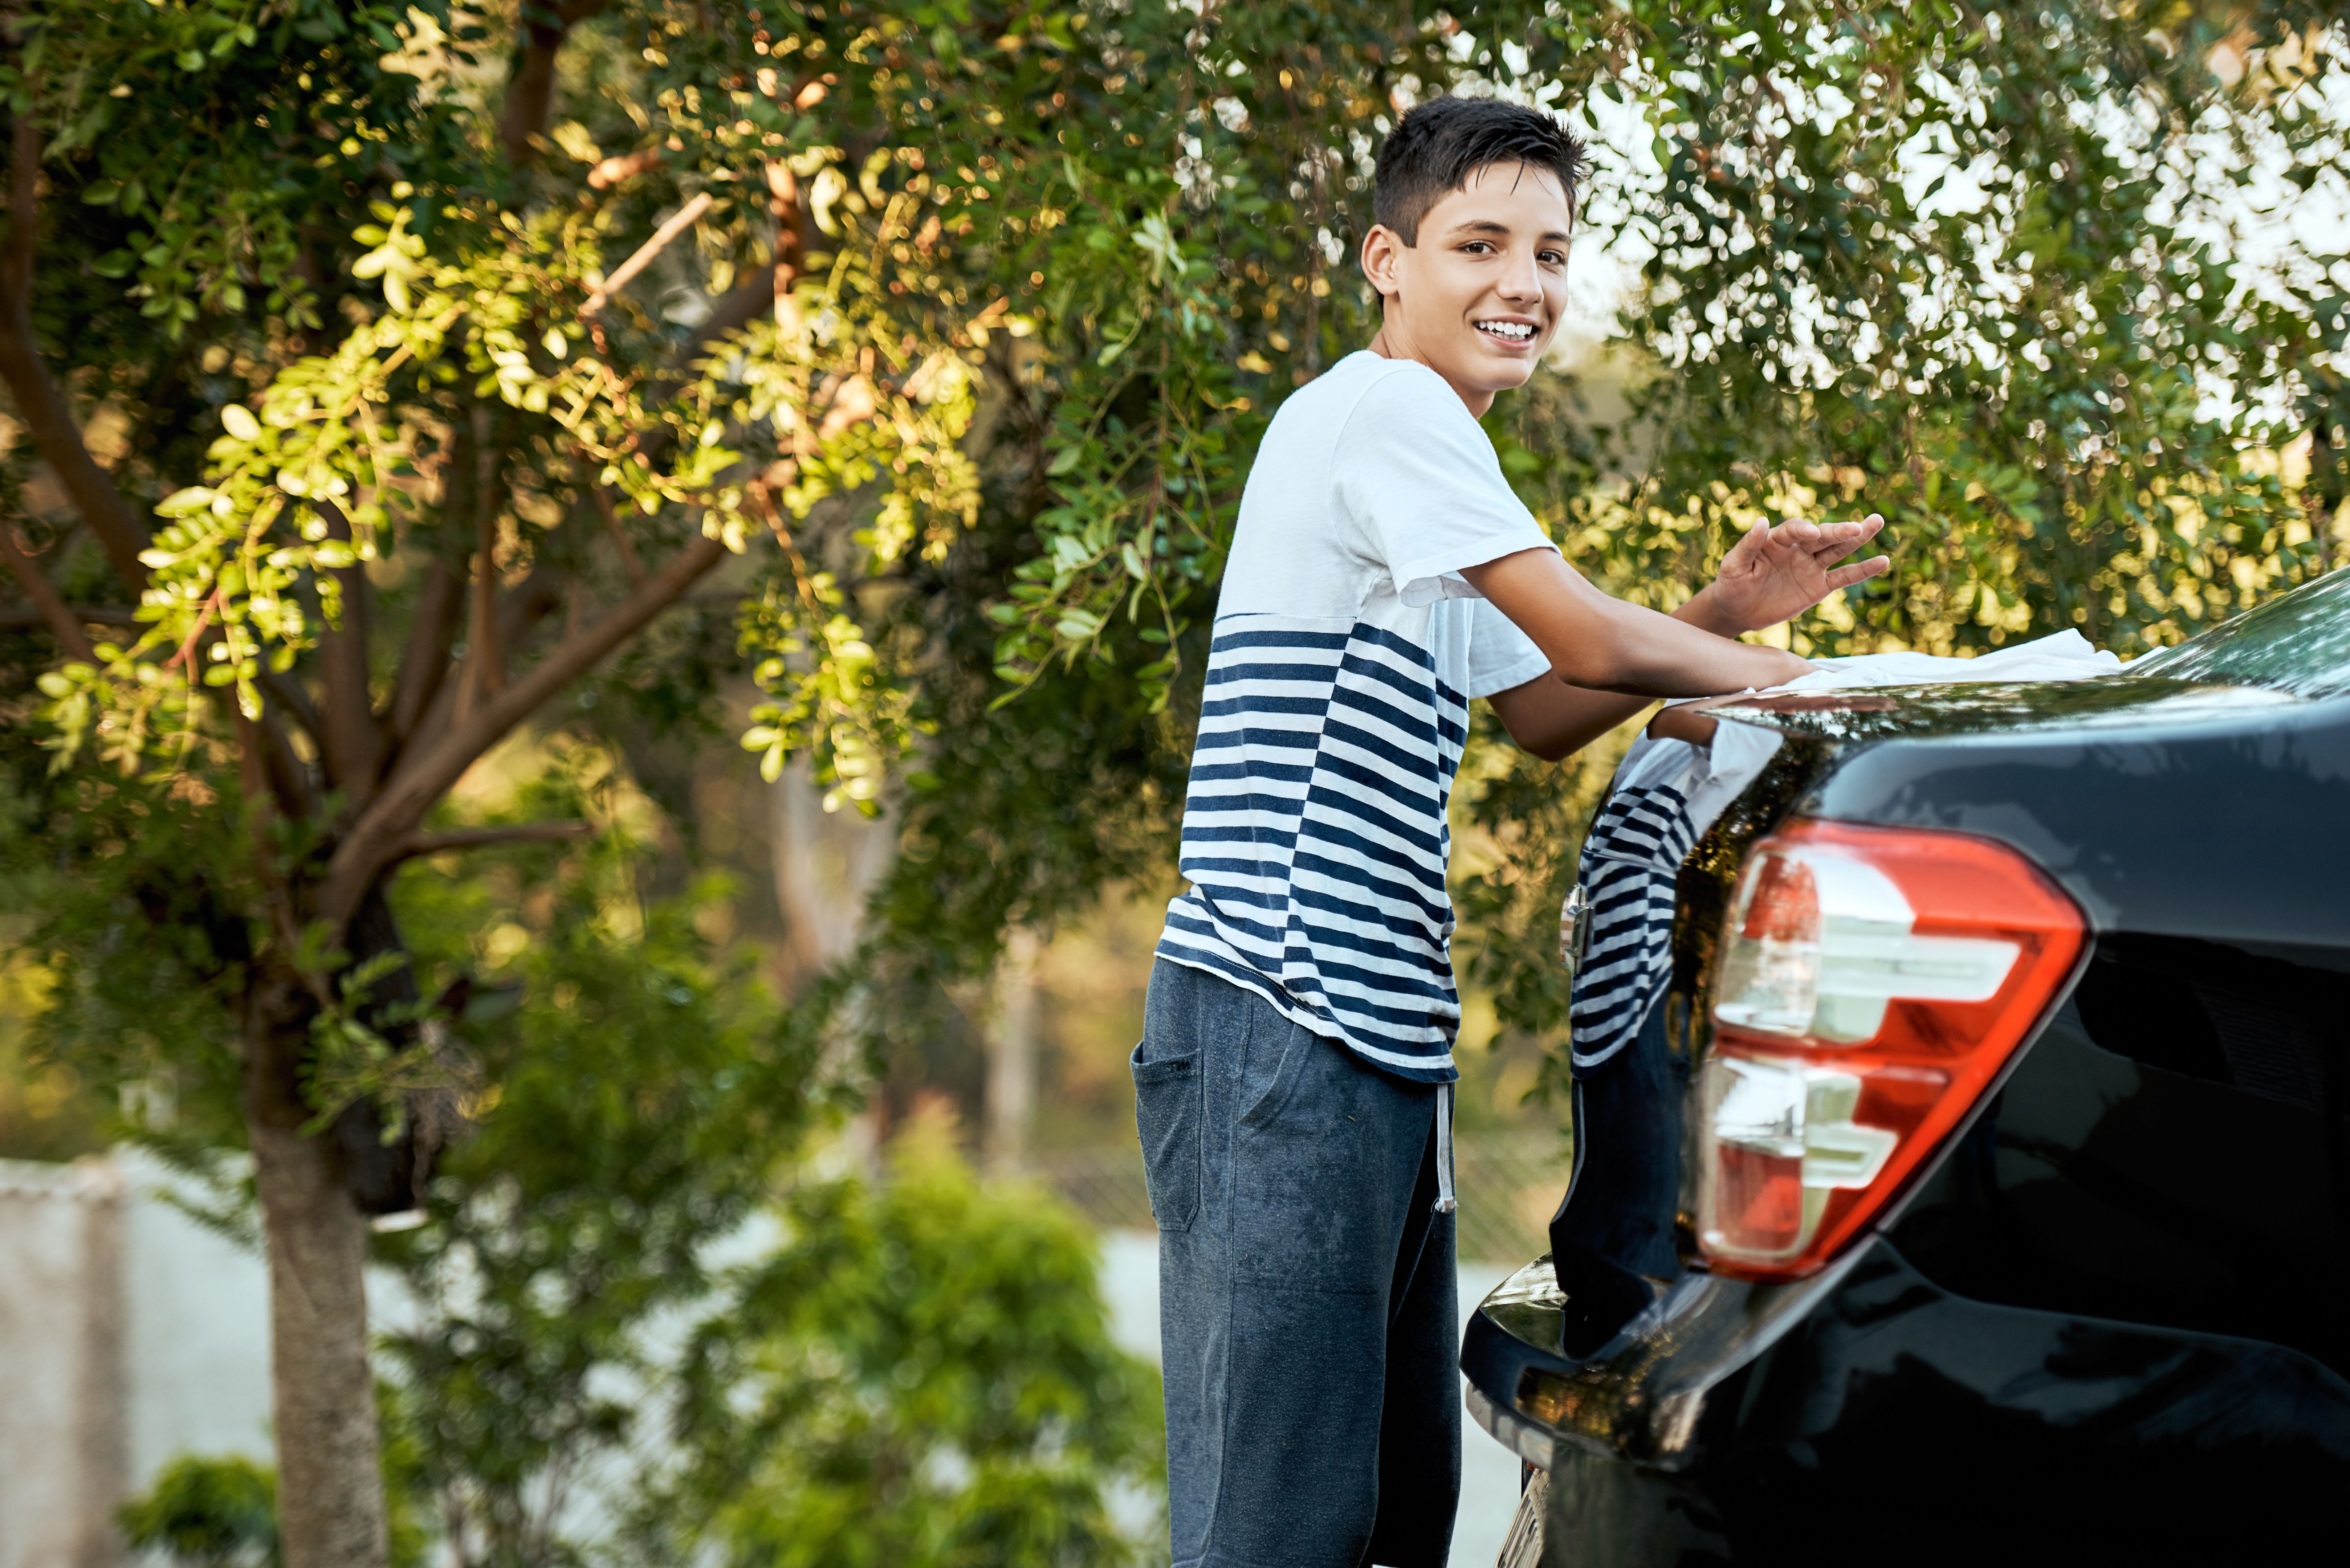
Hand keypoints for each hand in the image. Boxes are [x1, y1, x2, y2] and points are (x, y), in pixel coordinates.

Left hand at [1689, 515, 1889, 635]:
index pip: (1794, 530)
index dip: (1803, 530)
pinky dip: (1862, 570)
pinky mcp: (1819, 587)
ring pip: (1838, 550)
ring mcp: (1811, 567)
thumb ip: (1748, 545)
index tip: (1813, 533)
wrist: (1737, 610)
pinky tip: (1882, 561)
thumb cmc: (1731, 584)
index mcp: (1776, 540)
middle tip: (1862, 523)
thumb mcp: (1733, 565)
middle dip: (1841, 531)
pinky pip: (1844, 577)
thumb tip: (1762, 520)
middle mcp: (1797, 549)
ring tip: (1877, 523)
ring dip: (1858, 538)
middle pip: (1823, 537)